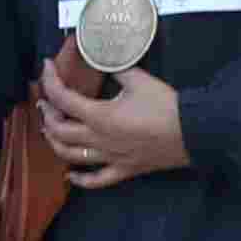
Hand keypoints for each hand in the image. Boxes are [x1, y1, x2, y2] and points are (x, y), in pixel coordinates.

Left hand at [31, 52, 189, 187]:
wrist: (194, 132)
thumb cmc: (166, 105)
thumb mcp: (139, 79)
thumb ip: (116, 69)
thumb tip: (104, 60)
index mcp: (99, 115)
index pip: (63, 98)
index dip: (50, 80)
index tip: (46, 67)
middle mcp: (98, 139)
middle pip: (58, 130)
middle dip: (47, 113)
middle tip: (46, 100)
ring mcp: (109, 158)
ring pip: (70, 156)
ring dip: (54, 142)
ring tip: (50, 130)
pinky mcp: (124, 171)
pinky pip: (97, 180)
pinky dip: (80, 179)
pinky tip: (70, 175)